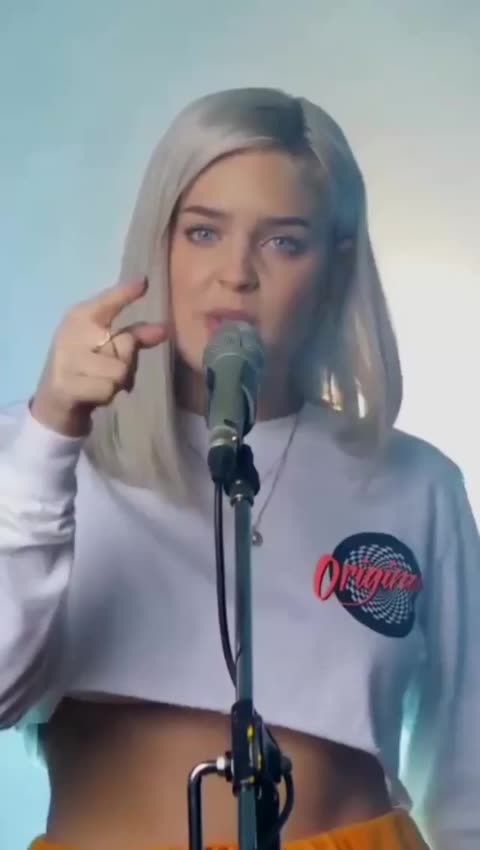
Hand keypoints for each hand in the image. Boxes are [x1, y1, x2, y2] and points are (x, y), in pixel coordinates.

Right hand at [31, 278, 168, 436]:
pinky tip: (91, 394)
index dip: (125, 293)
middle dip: (127, 361)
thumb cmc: (87, 366)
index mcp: (80, 316)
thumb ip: (135, 336)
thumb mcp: (109, 347)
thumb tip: (165, 328)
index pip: (108, 302)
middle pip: (125, 344)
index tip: (144, 282)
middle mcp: (71, 333)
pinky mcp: (65, 385)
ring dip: (116, 383)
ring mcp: (66, 359)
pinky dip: (106, 396)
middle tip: (108, 368)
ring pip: (119, 371)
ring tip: (99, 382)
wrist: (54, 399)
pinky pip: (107, 389)